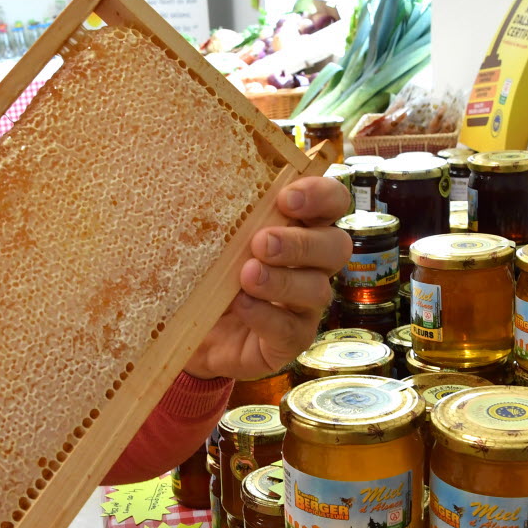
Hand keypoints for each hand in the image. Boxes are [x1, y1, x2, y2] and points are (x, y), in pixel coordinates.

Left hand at [183, 176, 351, 381]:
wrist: (191, 328)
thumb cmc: (208, 273)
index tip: (286, 198)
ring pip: (316, 290)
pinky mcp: (291, 340)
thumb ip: (228, 216)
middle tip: (262, 242)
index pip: (332, 203)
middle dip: (301, 243)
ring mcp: (305, 306)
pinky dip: (266, 315)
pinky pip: (291, 329)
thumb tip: (212, 187)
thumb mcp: (214, 239)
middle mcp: (312, 266)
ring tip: (247, 275)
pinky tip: (242, 305)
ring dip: (282, 280)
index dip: (320, 196)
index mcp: (301, 228)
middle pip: (336, 246)